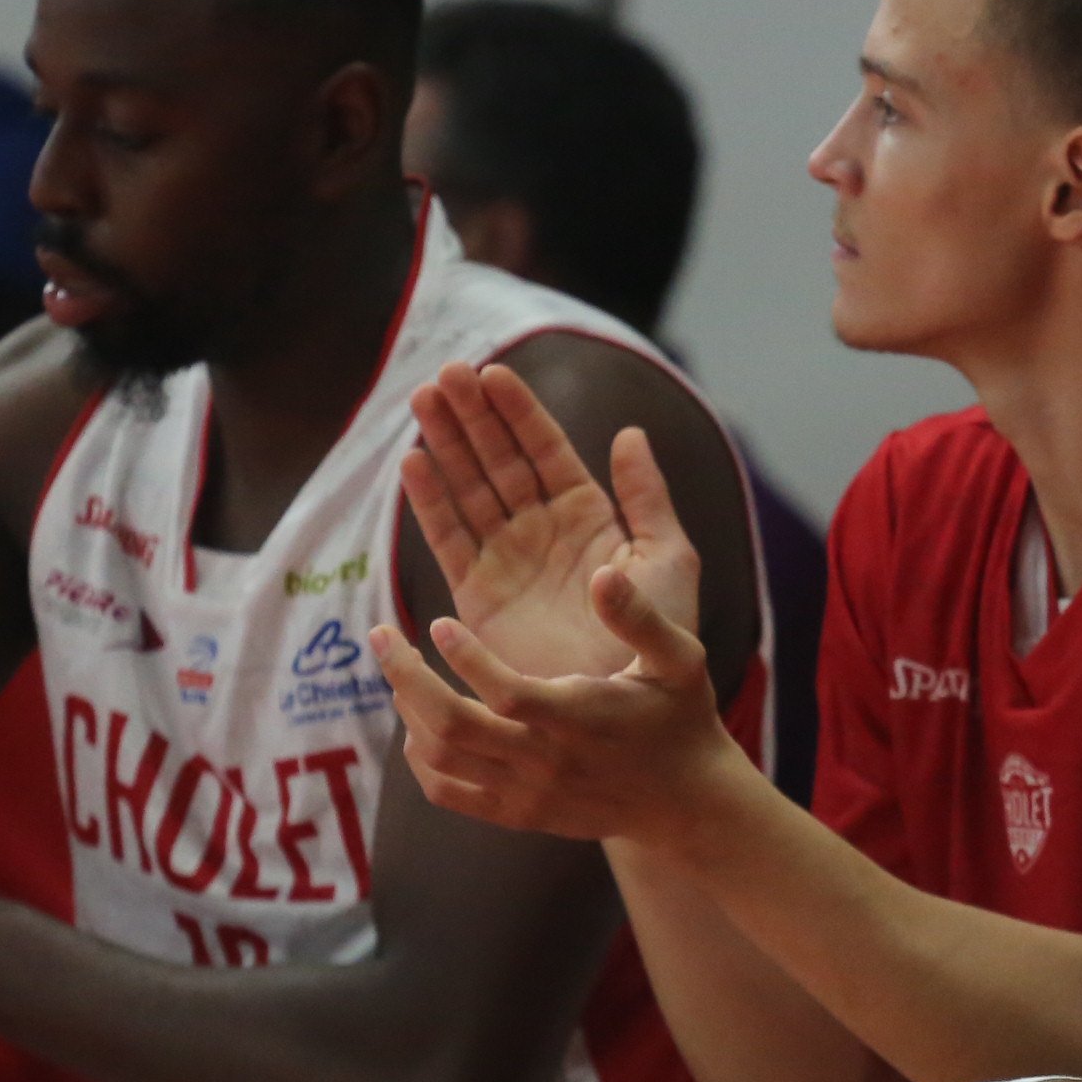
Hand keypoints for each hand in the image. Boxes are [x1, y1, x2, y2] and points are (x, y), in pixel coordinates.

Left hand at [370, 543, 737, 847]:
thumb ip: (639, 616)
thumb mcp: (680, 659)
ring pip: (441, 759)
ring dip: (409, 710)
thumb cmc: (680, 717)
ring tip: (401, 670)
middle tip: (382, 635)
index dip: (465, 658)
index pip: (506, 693)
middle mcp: (546, 760)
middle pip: (452, 728)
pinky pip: (447, 793)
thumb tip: (602, 571)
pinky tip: (419, 722)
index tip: (439, 621)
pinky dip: (420, 759)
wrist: (685, 801)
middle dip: (406, 677)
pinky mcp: (516, 814)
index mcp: (581, 718)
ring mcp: (526, 793)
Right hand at [399, 360, 698, 683]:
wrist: (630, 707)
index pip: (546, 450)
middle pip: (500, 461)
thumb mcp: (668, 558)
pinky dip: (430, 504)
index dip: (518, 412)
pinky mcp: (479, 598)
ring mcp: (509, 562)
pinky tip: (413, 463)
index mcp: (590, 516)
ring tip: (422, 400)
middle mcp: (543, 532)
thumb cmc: (661, 637)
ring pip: (470, 491)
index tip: (492, 373)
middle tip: (445, 374)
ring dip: (446, 446)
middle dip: (472, 417)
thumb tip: (630, 433)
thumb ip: (647, 496)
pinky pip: (450, 541)